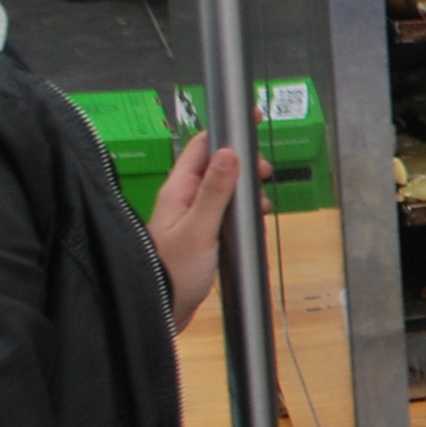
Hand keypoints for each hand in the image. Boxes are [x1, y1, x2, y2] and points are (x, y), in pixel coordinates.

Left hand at [149, 130, 243, 330]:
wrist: (162, 308)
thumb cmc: (174, 271)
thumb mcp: (200, 228)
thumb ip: (215, 191)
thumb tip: (229, 153)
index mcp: (178, 190)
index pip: (202, 146)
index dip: (226, 129)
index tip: (250, 118)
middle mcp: (183, 197)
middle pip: (215, 164)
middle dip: (242, 162)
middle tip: (264, 171)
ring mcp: (192, 214)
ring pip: (223, 187)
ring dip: (244, 188)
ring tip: (260, 202)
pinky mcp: (202, 232)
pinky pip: (225, 209)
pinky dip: (242, 208)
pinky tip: (253, 219)